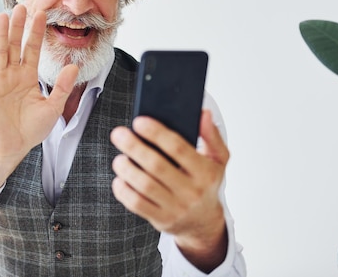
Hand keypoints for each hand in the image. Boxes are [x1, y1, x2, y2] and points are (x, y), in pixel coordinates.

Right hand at [0, 5, 77, 194]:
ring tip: (3, 16)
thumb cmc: (32, 129)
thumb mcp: (52, 107)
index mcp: (28, 76)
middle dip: (19, 26)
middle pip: (15, 45)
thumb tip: (74, 65)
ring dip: (1, 35)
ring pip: (0, 52)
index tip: (42, 13)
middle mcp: (13, 74)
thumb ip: (62, 86)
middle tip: (22, 6)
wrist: (13, 147)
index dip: (36, 32)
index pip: (33, 49)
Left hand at [110, 110, 228, 271]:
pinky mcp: (161, 219)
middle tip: (119, 134)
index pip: (179, 148)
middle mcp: (192, 191)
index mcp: (205, 172)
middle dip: (134, 147)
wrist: (204, 222)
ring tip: (119, 157)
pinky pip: (137, 204)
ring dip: (126, 168)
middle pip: (157, 165)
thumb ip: (211, 135)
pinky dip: (123, 190)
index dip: (157, 133)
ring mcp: (176, 207)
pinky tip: (119, 179)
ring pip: (145, 186)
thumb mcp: (218, 159)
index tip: (139, 121)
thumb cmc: (206, 183)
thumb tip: (203, 113)